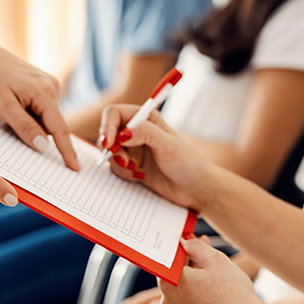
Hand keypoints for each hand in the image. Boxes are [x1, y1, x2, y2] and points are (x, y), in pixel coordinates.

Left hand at [0, 44, 78, 169]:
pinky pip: (41, 109)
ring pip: (46, 117)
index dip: (67, 151)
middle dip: (40, 135)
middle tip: (16, 132)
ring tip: (7, 113)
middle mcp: (52, 87)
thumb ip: (24, 126)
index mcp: (44, 92)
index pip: (59, 129)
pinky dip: (31, 116)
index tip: (75, 168)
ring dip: (32, 124)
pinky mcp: (43, 85)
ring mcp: (48, 85)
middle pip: (52, 123)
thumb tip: (43, 145)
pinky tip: (14, 107)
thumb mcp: (3, 106)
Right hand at [99, 105, 221, 209]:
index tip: (109, 144)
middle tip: (124, 161)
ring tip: (136, 169)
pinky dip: (124, 173)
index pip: (115, 113)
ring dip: (118, 163)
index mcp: (146, 118)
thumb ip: (145, 133)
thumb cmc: (188, 163)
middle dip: (112, 148)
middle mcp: (138, 131)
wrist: (196, 189)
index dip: (107, 126)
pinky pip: (115, 167)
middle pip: (108, 133)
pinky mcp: (133, 166)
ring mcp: (134, 149)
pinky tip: (140, 176)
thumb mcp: (168, 145)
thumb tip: (122, 133)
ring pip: (109, 152)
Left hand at [159, 237, 273, 303]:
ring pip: (183, 285)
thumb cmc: (232, 292)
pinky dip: (197, 287)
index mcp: (169, 284)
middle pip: (174, 272)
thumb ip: (195, 246)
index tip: (186, 236)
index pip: (167, 257)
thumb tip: (185, 241)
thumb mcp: (215, 260)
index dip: (178, 244)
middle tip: (202, 243)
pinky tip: (212, 279)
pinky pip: (189, 298)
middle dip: (188, 256)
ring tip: (211, 260)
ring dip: (194, 271)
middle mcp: (168, 301)